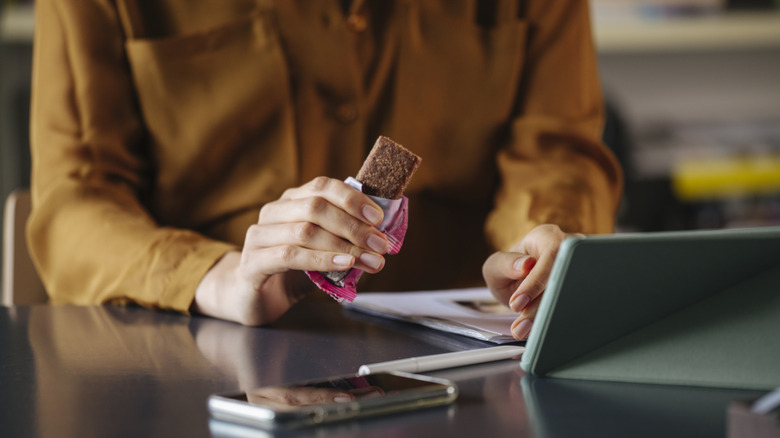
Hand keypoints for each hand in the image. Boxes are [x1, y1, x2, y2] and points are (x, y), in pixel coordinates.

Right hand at [192, 177, 389, 325]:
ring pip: (305, 231)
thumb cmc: (291, 271)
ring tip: (371, 260)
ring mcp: (259, 237)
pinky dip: (321, 259)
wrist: (251, 298)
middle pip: (316, 208)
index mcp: (290, 202)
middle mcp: (272, 213)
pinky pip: (289, 255)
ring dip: (344, 245)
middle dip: (354, 226)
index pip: (321, 186)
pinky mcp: (252, 263)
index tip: (378, 217)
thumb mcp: (322, 250)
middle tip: (381, 244)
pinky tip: (345, 264)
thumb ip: (344, 240)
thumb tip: (381, 237)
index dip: (352, 198)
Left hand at [482, 224, 581, 340]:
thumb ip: (504, 263)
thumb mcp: (495, 266)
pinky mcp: (581, 288)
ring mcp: (578, 268)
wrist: (518, 284)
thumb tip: (525, 264)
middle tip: (521, 326)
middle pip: (564, 277)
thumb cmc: (508, 271)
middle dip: (541, 306)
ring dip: (547, 317)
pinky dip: (555, 320)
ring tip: (525, 331)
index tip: (517, 303)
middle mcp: (568, 249)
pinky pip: (574, 305)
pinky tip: (540, 332)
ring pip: (570, 294)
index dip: (536, 282)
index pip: (550, 256)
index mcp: (547, 236)